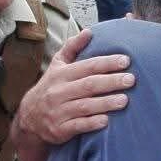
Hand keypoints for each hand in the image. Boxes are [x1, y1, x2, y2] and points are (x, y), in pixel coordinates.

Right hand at [17, 29, 134, 146]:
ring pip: (85, 106)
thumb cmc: (51, 87)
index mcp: (62, 74)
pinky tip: (107, 121)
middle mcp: (59, 91)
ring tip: (125, 100)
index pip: (88, 66)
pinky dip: (91, 123)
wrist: (29, 118)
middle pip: (89, 85)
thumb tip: (89, 31)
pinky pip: (77, 126)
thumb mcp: (57, 65)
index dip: (107, 63)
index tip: (126, 61)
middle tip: (131, 80)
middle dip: (111, 82)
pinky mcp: (59, 129)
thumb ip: (73, 47)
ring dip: (105, 103)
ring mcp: (59, 111)